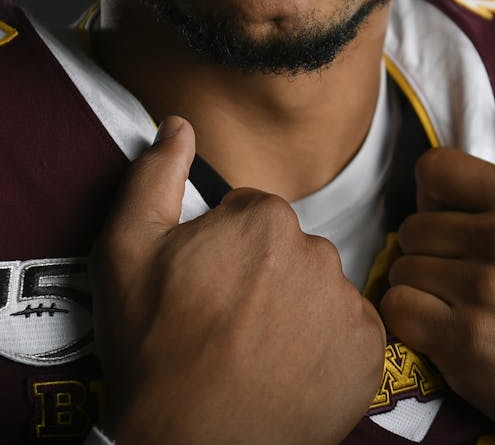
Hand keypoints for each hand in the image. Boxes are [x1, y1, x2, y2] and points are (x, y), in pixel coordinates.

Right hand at [90, 116, 386, 444]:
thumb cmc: (154, 350)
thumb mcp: (124, 252)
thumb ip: (154, 176)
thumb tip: (179, 125)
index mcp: (266, 220)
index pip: (252, 214)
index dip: (222, 247)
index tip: (204, 284)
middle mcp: (320, 255)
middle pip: (290, 250)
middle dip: (262, 275)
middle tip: (224, 321)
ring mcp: (348, 309)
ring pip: (320, 290)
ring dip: (294, 310)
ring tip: (253, 350)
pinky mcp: (369, 357)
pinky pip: (349, 332)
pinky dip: (324, 347)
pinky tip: (285, 369)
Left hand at [379, 95, 494, 444]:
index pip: (434, 169)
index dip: (435, 194)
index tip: (453, 219)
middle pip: (412, 225)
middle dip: (430, 249)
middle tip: (460, 274)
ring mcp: (482, 294)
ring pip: (402, 268)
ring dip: (420, 288)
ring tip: (456, 305)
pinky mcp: (465, 345)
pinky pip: (398, 311)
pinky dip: (411, 323)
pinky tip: (442, 331)